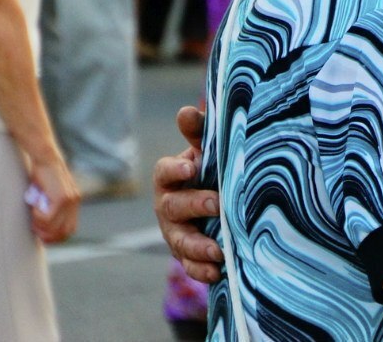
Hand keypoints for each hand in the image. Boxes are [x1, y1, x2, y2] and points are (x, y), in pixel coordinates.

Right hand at [27, 155, 79, 242]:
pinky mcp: (62, 197)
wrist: (47, 159)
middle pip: (64, 232)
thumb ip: (53, 207)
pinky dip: (38, 218)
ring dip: (41, 226)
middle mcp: (75, 202)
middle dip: (48, 236)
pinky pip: (48, 217)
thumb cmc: (44, 176)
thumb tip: (45, 227)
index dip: (55, 237)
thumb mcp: (51, 194)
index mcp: (74, 203)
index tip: (42, 236)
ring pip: (55, 226)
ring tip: (34, 217)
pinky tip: (34, 209)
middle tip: (35, 230)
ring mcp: (70, 200)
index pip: (69, 230)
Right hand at [153, 106, 223, 282]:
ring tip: (218, 250)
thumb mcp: (206, 150)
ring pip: (180, 241)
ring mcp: (175, 231)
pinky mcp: (186, 254)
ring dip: (198, 246)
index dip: (175, 170)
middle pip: (173, 207)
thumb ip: (199, 133)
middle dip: (195, 205)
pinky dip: (202, 270)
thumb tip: (186, 111)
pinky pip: (189, 265)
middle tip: (218, 203)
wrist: (216, 200)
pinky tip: (218, 271)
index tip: (192, 167)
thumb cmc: (210, 168)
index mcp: (170, 178)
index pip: (164, 171)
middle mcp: (168, 205)